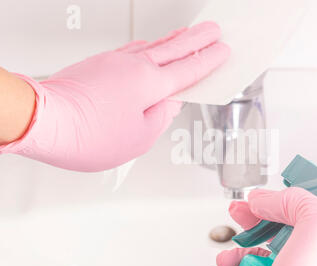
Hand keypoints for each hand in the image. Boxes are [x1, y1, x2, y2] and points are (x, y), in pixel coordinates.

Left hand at [0, 21, 229, 171]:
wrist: (46, 119)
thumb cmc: (89, 134)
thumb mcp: (140, 136)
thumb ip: (162, 117)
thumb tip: (171, 102)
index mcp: (151, 85)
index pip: (188, 70)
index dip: (209, 61)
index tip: (223, 51)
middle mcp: (135, 67)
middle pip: (175, 49)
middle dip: (198, 40)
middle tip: (213, 30)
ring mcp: (116, 61)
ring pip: (154, 46)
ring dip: (174, 39)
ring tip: (187, 34)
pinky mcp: (100, 63)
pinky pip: (133, 50)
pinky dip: (149, 46)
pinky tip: (150, 47)